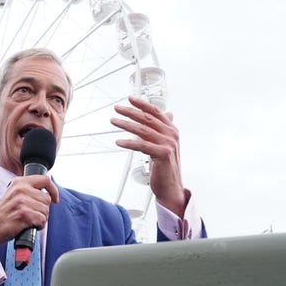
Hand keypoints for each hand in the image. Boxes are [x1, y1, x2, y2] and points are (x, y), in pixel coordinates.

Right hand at [0, 175, 58, 253]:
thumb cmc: (1, 216)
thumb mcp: (12, 195)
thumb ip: (27, 190)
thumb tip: (47, 192)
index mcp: (19, 182)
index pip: (45, 180)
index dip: (53, 190)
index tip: (55, 199)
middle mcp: (21, 189)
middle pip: (47, 199)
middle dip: (43, 210)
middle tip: (31, 215)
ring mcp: (22, 201)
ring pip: (45, 211)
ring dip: (40, 219)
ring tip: (27, 221)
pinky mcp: (24, 214)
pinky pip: (42, 220)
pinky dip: (37, 226)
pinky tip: (27, 226)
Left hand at [110, 95, 186, 216]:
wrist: (171, 187)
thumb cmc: (165, 167)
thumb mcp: (165, 144)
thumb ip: (164, 129)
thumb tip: (168, 114)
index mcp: (171, 130)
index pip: (155, 112)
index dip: (142, 104)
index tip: (129, 99)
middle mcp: (171, 135)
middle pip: (147, 118)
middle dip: (130, 112)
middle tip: (117, 108)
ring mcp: (168, 144)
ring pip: (142, 130)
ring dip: (125, 124)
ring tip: (114, 121)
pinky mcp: (163, 154)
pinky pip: (142, 145)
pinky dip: (129, 142)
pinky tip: (119, 141)